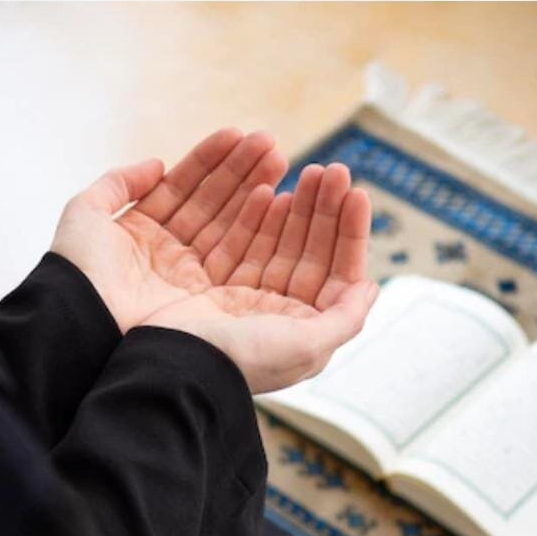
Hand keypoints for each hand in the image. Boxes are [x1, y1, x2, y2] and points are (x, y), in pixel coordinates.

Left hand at [50, 129, 287, 331]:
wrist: (83, 324)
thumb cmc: (77, 272)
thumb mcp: (86, 214)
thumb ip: (117, 182)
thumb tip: (155, 163)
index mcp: (142, 233)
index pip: (182, 187)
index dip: (208, 160)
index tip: (237, 133)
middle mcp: (169, 254)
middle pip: (212, 203)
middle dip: (241, 170)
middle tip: (271, 142)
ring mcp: (190, 275)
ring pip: (228, 223)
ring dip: (254, 188)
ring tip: (279, 157)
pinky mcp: (207, 297)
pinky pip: (235, 253)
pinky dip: (254, 224)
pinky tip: (271, 195)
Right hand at [145, 163, 376, 392]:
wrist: (165, 366)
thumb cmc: (238, 361)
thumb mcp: (306, 347)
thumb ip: (345, 318)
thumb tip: (371, 288)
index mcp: (290, 327)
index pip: (329, 271)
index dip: (346, 233)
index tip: (356, 194)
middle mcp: (261, 308)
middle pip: (300, 248)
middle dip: (319, 208)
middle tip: (330, 171)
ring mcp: (225, 288)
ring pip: (266, 234)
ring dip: (287, 200)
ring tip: (301, 169)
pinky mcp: (191, 272)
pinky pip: (225, 232)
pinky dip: (246, 208)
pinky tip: (265, 188)